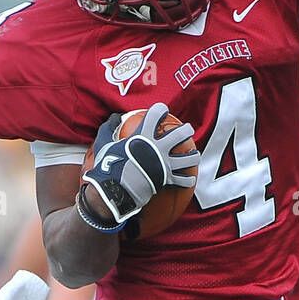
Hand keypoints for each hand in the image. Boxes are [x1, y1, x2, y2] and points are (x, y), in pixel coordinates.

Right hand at [82, 103, 197, 225]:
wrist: (114, 189)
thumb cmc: (108, 166)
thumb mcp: (104, 143)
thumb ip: (109, 128)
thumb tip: (115, 118)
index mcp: (144, 135)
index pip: (156, 114)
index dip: (161, 110)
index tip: (162, 110)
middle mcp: (158, 147)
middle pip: (180, 134)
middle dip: (186, 130)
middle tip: (187, 130)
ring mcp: (165, 164)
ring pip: (188, 158)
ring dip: (192, 156)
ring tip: (193, 155)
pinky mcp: (167, 179)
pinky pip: (183, 180)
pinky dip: (187, 180)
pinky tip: (189, 180)